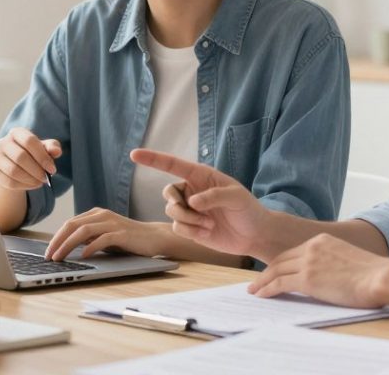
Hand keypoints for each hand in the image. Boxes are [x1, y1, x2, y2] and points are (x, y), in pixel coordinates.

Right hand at [0, 127, 61, 190]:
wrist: (16, 163)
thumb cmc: (33, 153)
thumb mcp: (44, 147)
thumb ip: (52, 147)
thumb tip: (56, 151)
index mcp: (16, 133)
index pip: (29, 141)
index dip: (42, 156)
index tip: (52, 169)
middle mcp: (3, 143)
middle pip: (20, 157)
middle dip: (36, 170)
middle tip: (46, 177)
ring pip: (13, 171)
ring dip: (30, 179)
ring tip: (40, 181)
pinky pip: (9, 182)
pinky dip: (24, 185)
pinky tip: (33, 184)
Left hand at [45, 207, 172, 260]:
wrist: (154, 238)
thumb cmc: (127, 239)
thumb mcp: (104, 236)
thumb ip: (88, 237)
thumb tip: (66, 246)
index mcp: (96, 214)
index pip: (69, 223)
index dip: (56, 237)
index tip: (47, 252)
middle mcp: (102, 215)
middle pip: (72, 225)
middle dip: (57, 241)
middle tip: (48, 256)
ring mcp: (112, 223)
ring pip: (83, 231)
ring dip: (68, 245)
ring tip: (60, 257)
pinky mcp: (122, 233)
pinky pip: (102, 239)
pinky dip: (90, 247)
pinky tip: (83, 256)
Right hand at [130, 149, 273, 257]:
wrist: (254, 235)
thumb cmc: (248, 210)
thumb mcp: (236, 197)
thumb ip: (214, 195)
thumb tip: (191, 201)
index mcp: (201, 176)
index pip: (172, 165)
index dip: (153, 159)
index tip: (134, 154)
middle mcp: (191, 190)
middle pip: (168, 192)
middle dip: (178, 205)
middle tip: (198, 212)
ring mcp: (190, 209)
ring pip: (171, 212)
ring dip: (189, 220)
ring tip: (209, 225)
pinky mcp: (190, 227)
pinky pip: (177, 228)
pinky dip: (190, 232)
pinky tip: (206, 233)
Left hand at [248, 233, 388, 308]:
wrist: (380, 277)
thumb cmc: (373, 274)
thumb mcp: (347, 259)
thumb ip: (331, 262)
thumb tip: (323, 277)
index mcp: (322, 240)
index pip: (293, 252)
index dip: (279, 263)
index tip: (271, 272)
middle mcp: (312, 247)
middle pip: (280, 260)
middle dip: (266, 272)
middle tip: (256, 282)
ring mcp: (308, 262)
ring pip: (276, 271)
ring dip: (262, 282)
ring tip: (254, 291)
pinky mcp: (307, 279)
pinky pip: (280, 284)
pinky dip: (267, 290)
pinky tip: (262, 295)